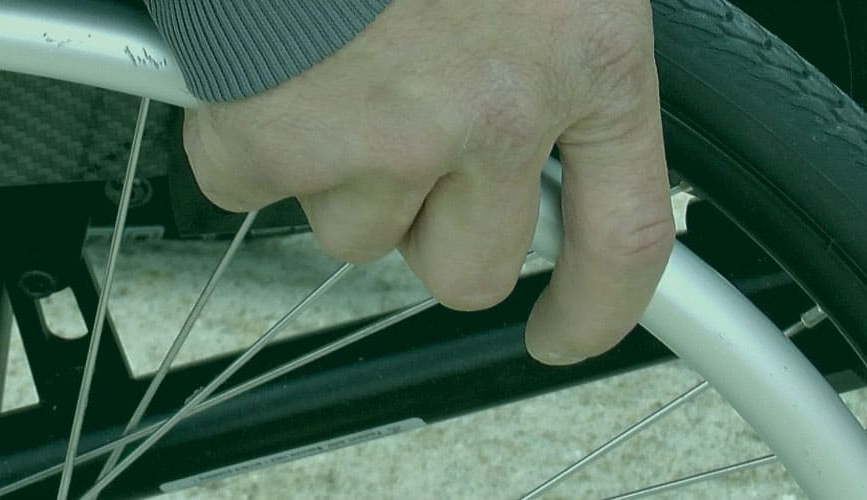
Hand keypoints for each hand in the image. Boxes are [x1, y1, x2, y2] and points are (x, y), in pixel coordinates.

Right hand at [183, 0, 670, 364]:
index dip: (595, 307)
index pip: (623, 237)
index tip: (564, 330)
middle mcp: (498, 115)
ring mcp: (384, 136)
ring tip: (329, 64)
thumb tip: (549, 113)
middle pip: (467, 266)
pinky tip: (263, 64)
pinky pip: (247, 187)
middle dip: (432, 225)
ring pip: (353, 232)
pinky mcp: (273, 137)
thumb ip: (560, 37)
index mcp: (589, 56)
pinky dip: (243, 136)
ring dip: (337, 169)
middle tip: (403, 146)